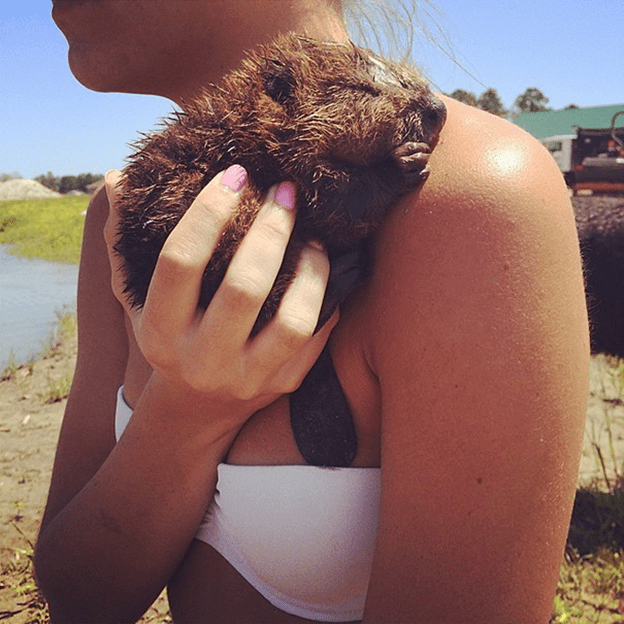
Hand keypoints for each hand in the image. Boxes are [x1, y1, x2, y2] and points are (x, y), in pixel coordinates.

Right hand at [103, 165, 337, 418]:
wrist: (199, 407)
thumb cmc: (171, 339)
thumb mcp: (139, 300)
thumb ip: (124, 243)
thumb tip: (119, 178)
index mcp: (160, 332)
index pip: (180, 262)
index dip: (208, 211)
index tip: (235, 174)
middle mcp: (203, 360)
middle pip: (244, 288)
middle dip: (270, 229)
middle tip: (285, 191)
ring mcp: (248, 377)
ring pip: (292, 320)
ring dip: (311, 267)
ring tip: (313, 235)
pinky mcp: (285, 383)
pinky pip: (318, 334)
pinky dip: (325, 294)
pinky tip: (322, 267)